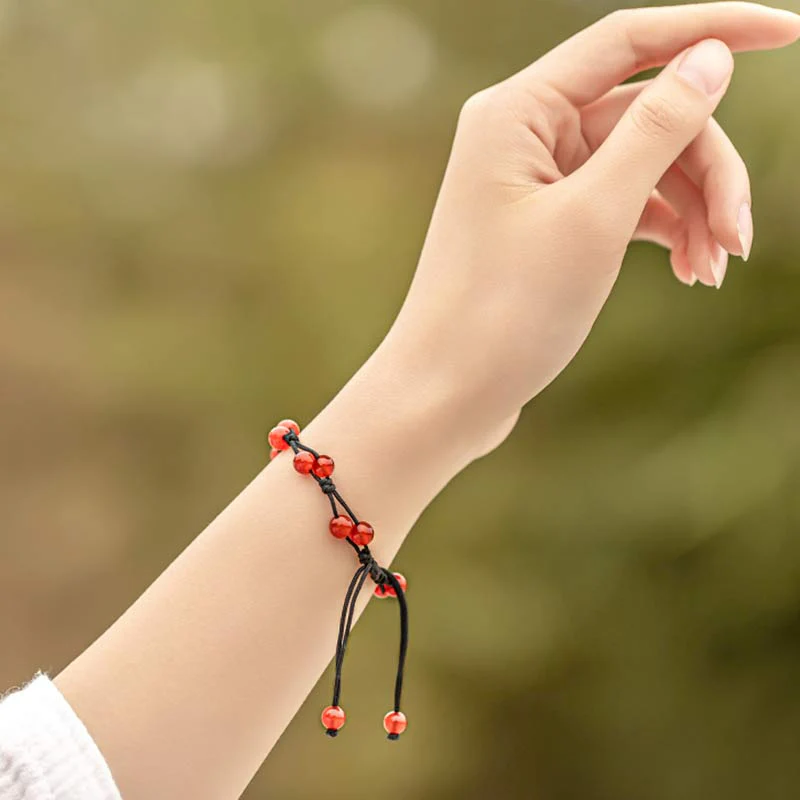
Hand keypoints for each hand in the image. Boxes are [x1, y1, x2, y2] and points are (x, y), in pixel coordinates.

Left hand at [384, 3, 799, 454]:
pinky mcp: (545, 225)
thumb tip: (709, 57)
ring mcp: (534, 183)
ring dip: (691, 209)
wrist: (448, 393)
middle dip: (706, 170)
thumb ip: (656, 130)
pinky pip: (620, 203)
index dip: (713, 29)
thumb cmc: (505, 311)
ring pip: (640, 165)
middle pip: (646, 116)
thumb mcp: (594, 218)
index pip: (629, 40)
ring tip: (715, 270)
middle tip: (740, 239)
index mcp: (517, 113)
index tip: (790, 33)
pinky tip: (691, 271)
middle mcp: (522, 136)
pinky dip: (661, 230)